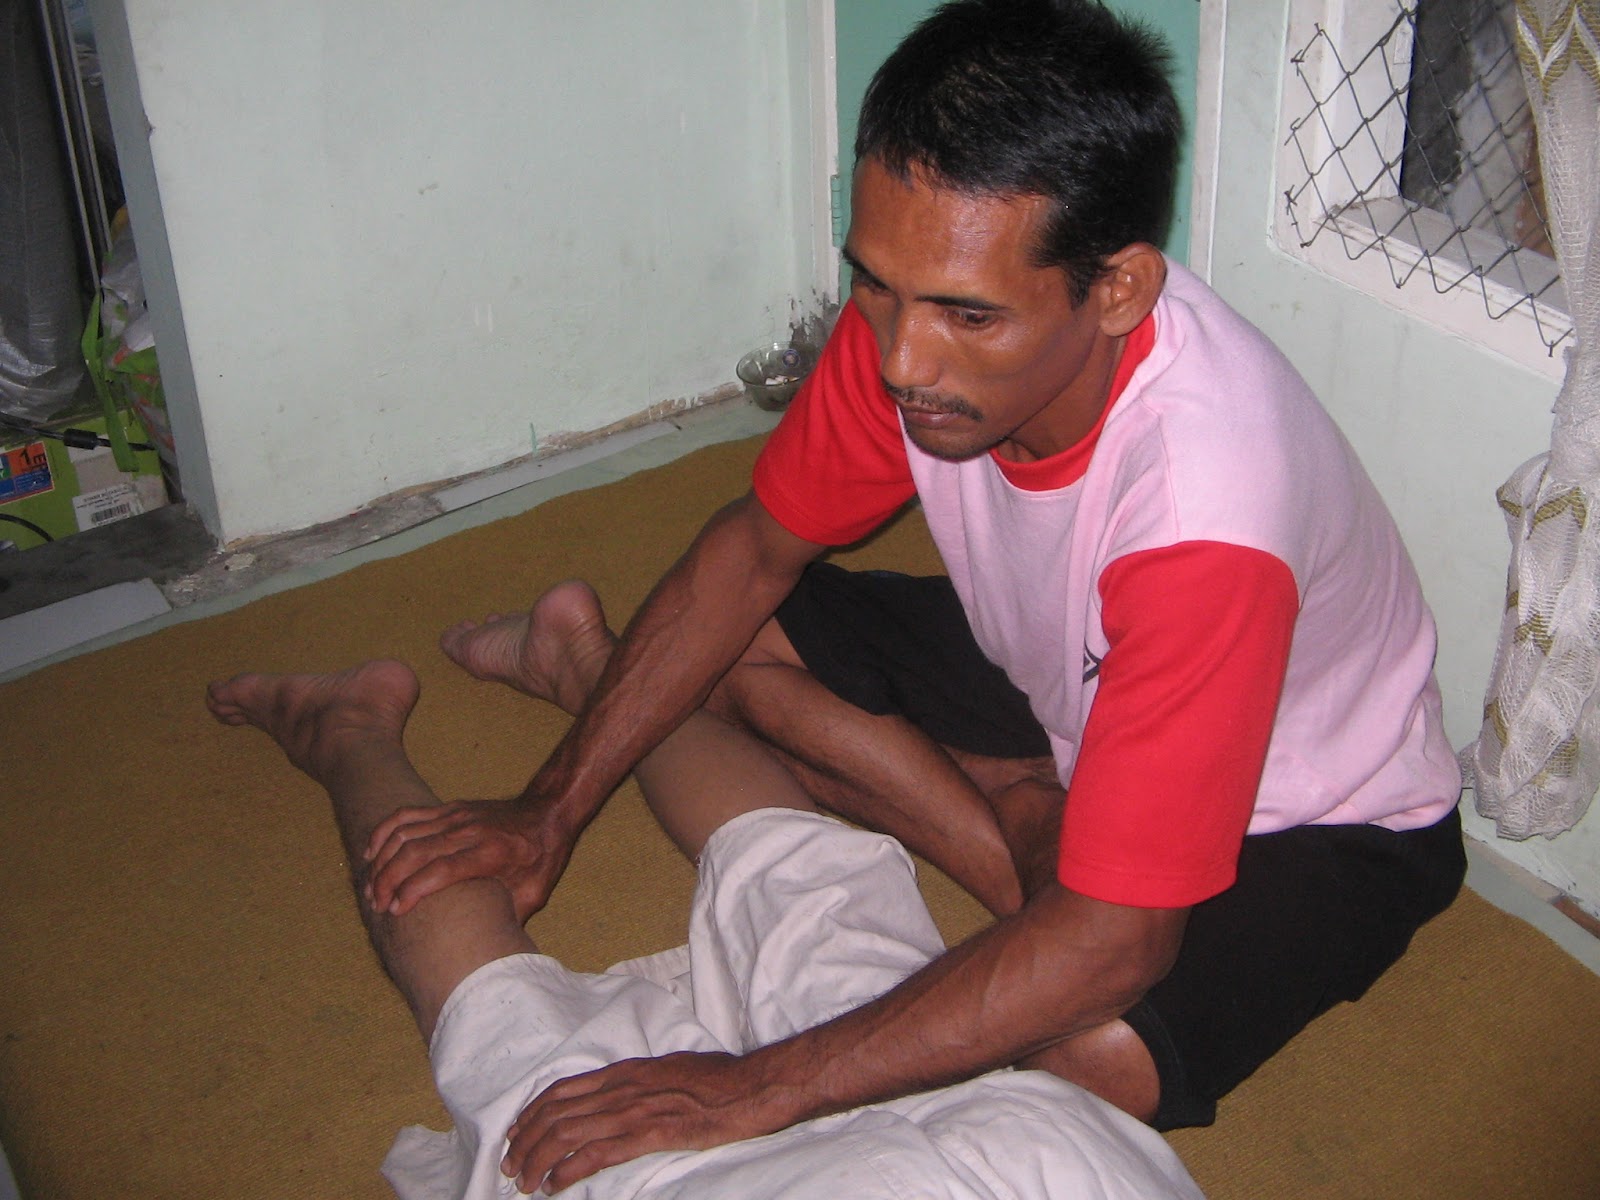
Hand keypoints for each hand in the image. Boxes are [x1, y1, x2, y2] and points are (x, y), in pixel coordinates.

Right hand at [363, 797, 568, 920]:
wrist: (548, 811)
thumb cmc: (542, 857)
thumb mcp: (534, 893)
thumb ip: (509, 917)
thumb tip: (490, 950)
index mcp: (491, 852)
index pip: (443, 869)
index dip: (414, 889)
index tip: (396, 912)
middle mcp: (469, 831)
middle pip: (416, 851)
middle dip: (388, 880)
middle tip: (376, 907)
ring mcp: (456, 816)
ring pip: (406, 832)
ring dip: (382, 860)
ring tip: (370, 888)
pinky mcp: (448, 808)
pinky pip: (408, 815)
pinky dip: (384, 832)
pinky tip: (370, 853)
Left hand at [501, 1052, 786, 1193]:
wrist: (749, 1087)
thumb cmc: (718, 1080)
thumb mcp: (670, 1069)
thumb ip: (640, 1082)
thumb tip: (623, 1095)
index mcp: (625, 1072)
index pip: (563, 1091)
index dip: (532, 1112)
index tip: (516, 1131)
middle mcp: (621, 1089)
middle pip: (556, 1114)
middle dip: (525, 1141)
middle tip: (511, 1165)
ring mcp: (634, 1111)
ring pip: (567, 1134)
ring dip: (538, 1160)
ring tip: (525, 1181)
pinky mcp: (649, 1135)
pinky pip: (596, 1154)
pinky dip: (567, 1170)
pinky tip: (554, 1184)